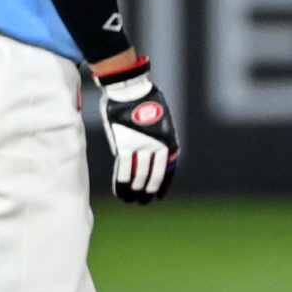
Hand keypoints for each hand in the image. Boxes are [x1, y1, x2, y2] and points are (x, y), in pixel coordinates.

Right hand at [96, 57, 179, 203]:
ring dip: (135, 191)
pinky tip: (122, 194)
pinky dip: (122, 184)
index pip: (168, 169)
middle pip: (154, 175)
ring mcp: (142, 146)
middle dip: (148, 191)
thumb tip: (151, 153)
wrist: (132, 89)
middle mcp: (158, 146)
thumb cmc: (145, 100)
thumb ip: (157, 137)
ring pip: (139, 176)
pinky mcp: (125, 145)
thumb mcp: (160, 119)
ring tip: (132, 201)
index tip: (159, 195)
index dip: (163, 184)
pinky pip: (124, 170)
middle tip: (143, 202)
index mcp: (169, 140)